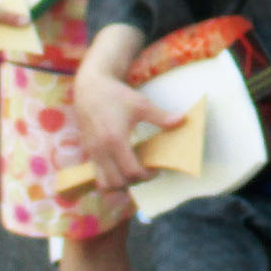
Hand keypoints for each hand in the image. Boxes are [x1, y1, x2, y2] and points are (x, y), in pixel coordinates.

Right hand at [72, 28, 183, 192]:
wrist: (90, 88)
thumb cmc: (116, 95)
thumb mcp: (141, 104)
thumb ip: (161, 116)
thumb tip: (182, 120)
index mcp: (115, 140)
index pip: (131, 171)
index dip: (146, 175)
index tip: (155, 169)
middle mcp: (101, 150)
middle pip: (117, 182)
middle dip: (133, 182)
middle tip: (145, 171)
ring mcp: (92, 152)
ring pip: (103, 182)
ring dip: (119, 182)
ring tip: (131, 171)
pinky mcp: (88, 151)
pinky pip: (97, 174)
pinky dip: (109, 176)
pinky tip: (121, 164)